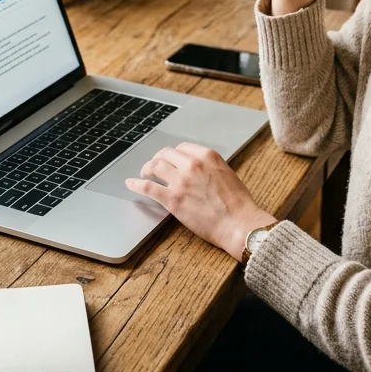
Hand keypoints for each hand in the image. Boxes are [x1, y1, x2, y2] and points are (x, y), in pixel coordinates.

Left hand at [125, 142, 276, 261]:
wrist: (239, 223)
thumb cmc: (238, 203)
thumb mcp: (226, 174)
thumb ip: (210, 167)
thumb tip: (197, 170)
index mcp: (207, 156)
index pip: (182, 147)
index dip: (173, 154)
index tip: (169, 159)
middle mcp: (192, 164)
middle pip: (166, 154)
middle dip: (158, 158)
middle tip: (154, 166)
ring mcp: (181, 181)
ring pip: (155, 166)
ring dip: (147, 168)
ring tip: (144, 173)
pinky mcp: (173, 199)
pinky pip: (149, 187)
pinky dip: (137, 184)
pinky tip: (131, 183)